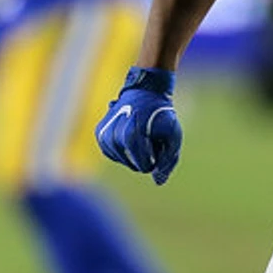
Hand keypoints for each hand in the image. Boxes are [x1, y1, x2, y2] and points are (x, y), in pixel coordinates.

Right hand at [95, 67, 181, 184]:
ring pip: (118, 158)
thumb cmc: (162, 114)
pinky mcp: (99, 131)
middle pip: (131, 163)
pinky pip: (109, 151)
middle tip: (150, 141)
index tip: (158, 149)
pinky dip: (119, 150)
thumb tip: (158, 182)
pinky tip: (128, 141)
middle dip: (142, 157)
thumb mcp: (173, 136)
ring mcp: (104, 133)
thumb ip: (168, 161)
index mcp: (131, 136)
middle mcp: (114, 135)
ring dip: (130, 154)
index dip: (154, 162)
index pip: (143, 166)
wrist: (146, 91)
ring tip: (139, 139)